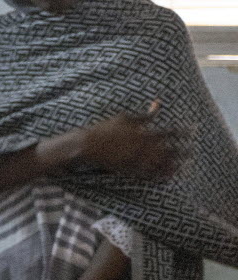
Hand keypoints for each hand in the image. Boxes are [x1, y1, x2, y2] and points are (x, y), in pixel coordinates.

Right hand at [62, 110, 180, 178]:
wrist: (87, 146)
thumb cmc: (105, 129)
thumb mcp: (125, 117)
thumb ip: (145, 113)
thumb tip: (159, 102)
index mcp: (144, 133)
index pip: (170, 133)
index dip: (183, 132)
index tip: (192, 131)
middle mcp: (144, 149)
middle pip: (170, 151)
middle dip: (182, 152)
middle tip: (191, 152)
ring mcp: (138, 161)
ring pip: (162, 165)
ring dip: (174, 165)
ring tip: (182, 166)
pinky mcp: (130, 170)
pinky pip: (149, 175)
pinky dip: (160, 176)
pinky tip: (167, 176)